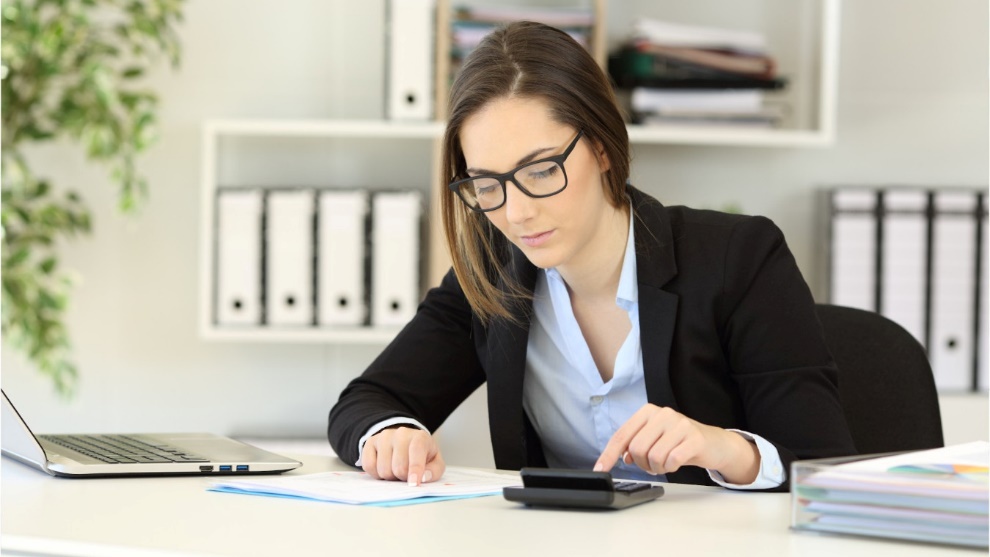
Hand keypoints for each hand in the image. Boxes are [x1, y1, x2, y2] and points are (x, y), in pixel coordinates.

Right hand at [361, 426, 445, 486]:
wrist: (405, 441)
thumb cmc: (422, 455)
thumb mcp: (435, 462)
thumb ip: (434, 471)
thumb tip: (422, 478)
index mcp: (420, 437)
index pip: (416, 451)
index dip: (415, 469)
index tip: (413, 484)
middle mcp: (401, 434)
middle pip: (399, 467)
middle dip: (403, 478)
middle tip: (406, 475)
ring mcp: (384, 436)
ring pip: (383, 469)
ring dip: (390, 477)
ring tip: (396, 470)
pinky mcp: (370, 442)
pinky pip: (368, 466)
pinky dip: (376, 474)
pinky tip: (384, 467)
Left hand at [594, 404, 759, 483]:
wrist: (714, 443)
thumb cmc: (679, 442)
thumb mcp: (654, 439)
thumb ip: (635, 444)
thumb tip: (623, 457)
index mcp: (648, 411)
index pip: (622, 435)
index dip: (609, 454)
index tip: (600, 469)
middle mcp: (663, 413)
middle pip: (636, 448)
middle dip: (642, 464)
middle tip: (653, 465)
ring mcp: (679, 424)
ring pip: (653, 457)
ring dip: (657, 468)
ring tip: (666, 464)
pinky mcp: (694, 438)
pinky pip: (671, 461)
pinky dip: (670, 468)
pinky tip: (676, 463)